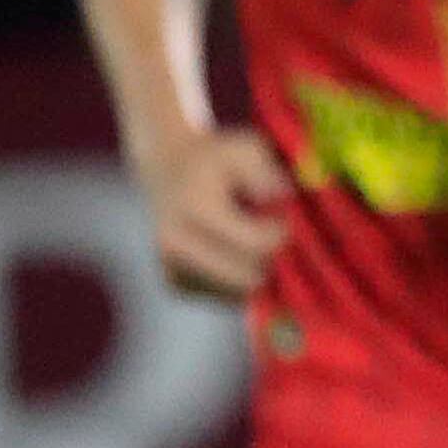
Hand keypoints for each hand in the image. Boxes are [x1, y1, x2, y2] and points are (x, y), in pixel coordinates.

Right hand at [138, 123, 289, 301]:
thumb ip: (266, 172)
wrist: (166, 168)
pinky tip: (232, 253)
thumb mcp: (245, 149)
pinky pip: (223, 299)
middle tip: (270, 236)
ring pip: (237, 294)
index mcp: (195, 209)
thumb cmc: (217, 159)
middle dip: (270, 260)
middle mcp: (175, 242)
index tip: (282, 218)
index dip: (281, 235)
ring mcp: (170, 266)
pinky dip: (238, 282)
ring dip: (255, 273)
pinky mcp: (173, 283)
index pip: (257, 246)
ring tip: (246, 240)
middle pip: (247, 278)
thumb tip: (277, 198)